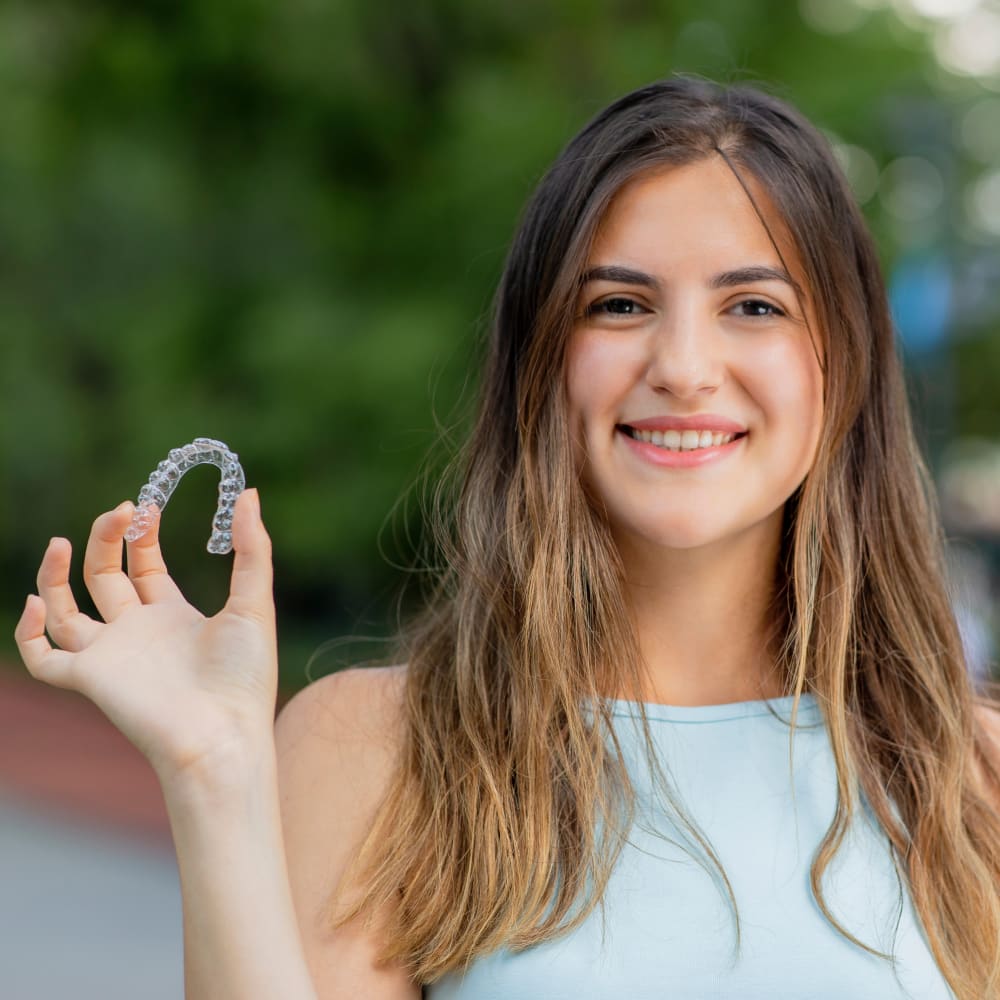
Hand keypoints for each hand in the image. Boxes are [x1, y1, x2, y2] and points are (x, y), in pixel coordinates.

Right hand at [14, 489, 277, 786]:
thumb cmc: (244, 676)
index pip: (145, 566)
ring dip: (54, 575)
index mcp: (174, 616)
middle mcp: (137, 632)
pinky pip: (42, 659)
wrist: (224, 734)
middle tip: (120, 510)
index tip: (143, 504)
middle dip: (106, 539)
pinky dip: (27, 633)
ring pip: (64, 611)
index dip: (140, 534)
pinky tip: (37, 601)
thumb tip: (250, 493)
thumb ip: (253, 549)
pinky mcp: (89, 679)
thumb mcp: (254, 602)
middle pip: (104, 577)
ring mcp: (110, 656)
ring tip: (58, 541)